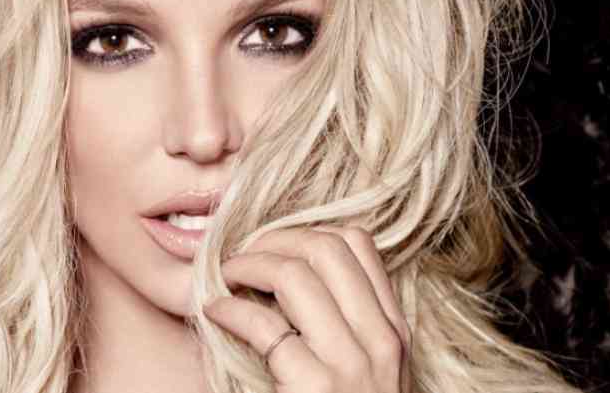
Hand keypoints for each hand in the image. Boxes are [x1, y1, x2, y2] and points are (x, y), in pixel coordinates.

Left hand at [202, 226, 411, 391]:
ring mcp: (350, 366)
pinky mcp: (315, 389)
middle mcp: (380, 342)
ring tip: (227, 279)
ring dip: (248, 267)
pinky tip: (218, 314)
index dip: (305, 232)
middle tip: (242, 257)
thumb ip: (342, 322)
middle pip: (325, 248)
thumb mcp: (362, 368)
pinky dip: (231, 310)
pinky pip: (265, 326)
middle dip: (273, 240)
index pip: (358, 244)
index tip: (272, 247)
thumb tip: (288, 268)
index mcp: (391, 330)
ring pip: (295, 275)